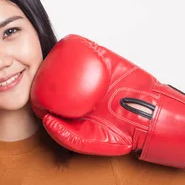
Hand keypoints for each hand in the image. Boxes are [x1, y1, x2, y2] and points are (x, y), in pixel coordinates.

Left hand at [30, 34, 184, 168]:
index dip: (39, 91)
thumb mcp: (90, 142)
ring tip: (51, 53)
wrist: (152, 122)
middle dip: (47, 70)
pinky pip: (93, 50)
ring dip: (61, 54)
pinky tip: (71, 43)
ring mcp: (97, 75)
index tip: (32, 88)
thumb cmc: (122, 135)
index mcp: (76, 107)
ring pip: (73, 60)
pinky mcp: (110, 63)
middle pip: (59, 75)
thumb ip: (67, 136)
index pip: (52, 97)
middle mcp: (84, 90)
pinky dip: (82, 45)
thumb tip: (45, 120)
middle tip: (39, 67)